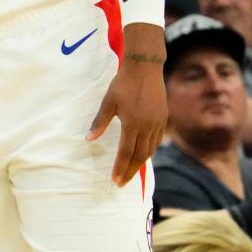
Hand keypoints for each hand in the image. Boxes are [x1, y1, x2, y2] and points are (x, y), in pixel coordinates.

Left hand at [87, 60, 166, 186]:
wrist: (145, 68)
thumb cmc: (123, 84)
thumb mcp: (108, 102)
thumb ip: (99, 122)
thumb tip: (88, 139)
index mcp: (132, 124)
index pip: (126, 152)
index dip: (120, 168)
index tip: (114, 180)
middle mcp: (147, 127)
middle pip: (140, 156)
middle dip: (130, 171)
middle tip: (122, 183)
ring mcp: (157, 123)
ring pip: (150, 150)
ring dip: (140, 163)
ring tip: (131, 172)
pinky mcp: (163, 118)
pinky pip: (156, 141)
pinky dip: (149, 151)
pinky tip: (142, 154)